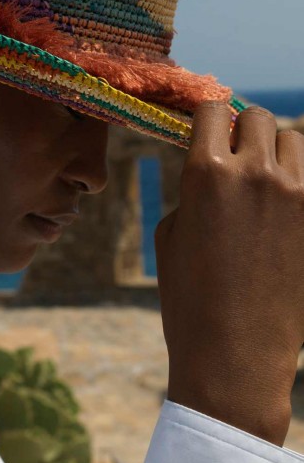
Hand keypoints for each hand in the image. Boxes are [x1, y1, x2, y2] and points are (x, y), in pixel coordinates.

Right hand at [155, 102, 303, 445]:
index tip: (203, 125)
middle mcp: (255, 173)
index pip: (213, 110)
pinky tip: (279, 204)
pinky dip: (296, 179)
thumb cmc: (188, 295)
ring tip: (260, 177)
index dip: (205, 114)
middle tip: (231, 152)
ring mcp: (297, 195)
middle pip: (257, 117)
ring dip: (275, 149)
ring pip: (294, 140)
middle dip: (241, 128)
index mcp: (207, 172)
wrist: (234, 352)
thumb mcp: (171, 232)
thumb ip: (194, 189)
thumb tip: (214, 170)